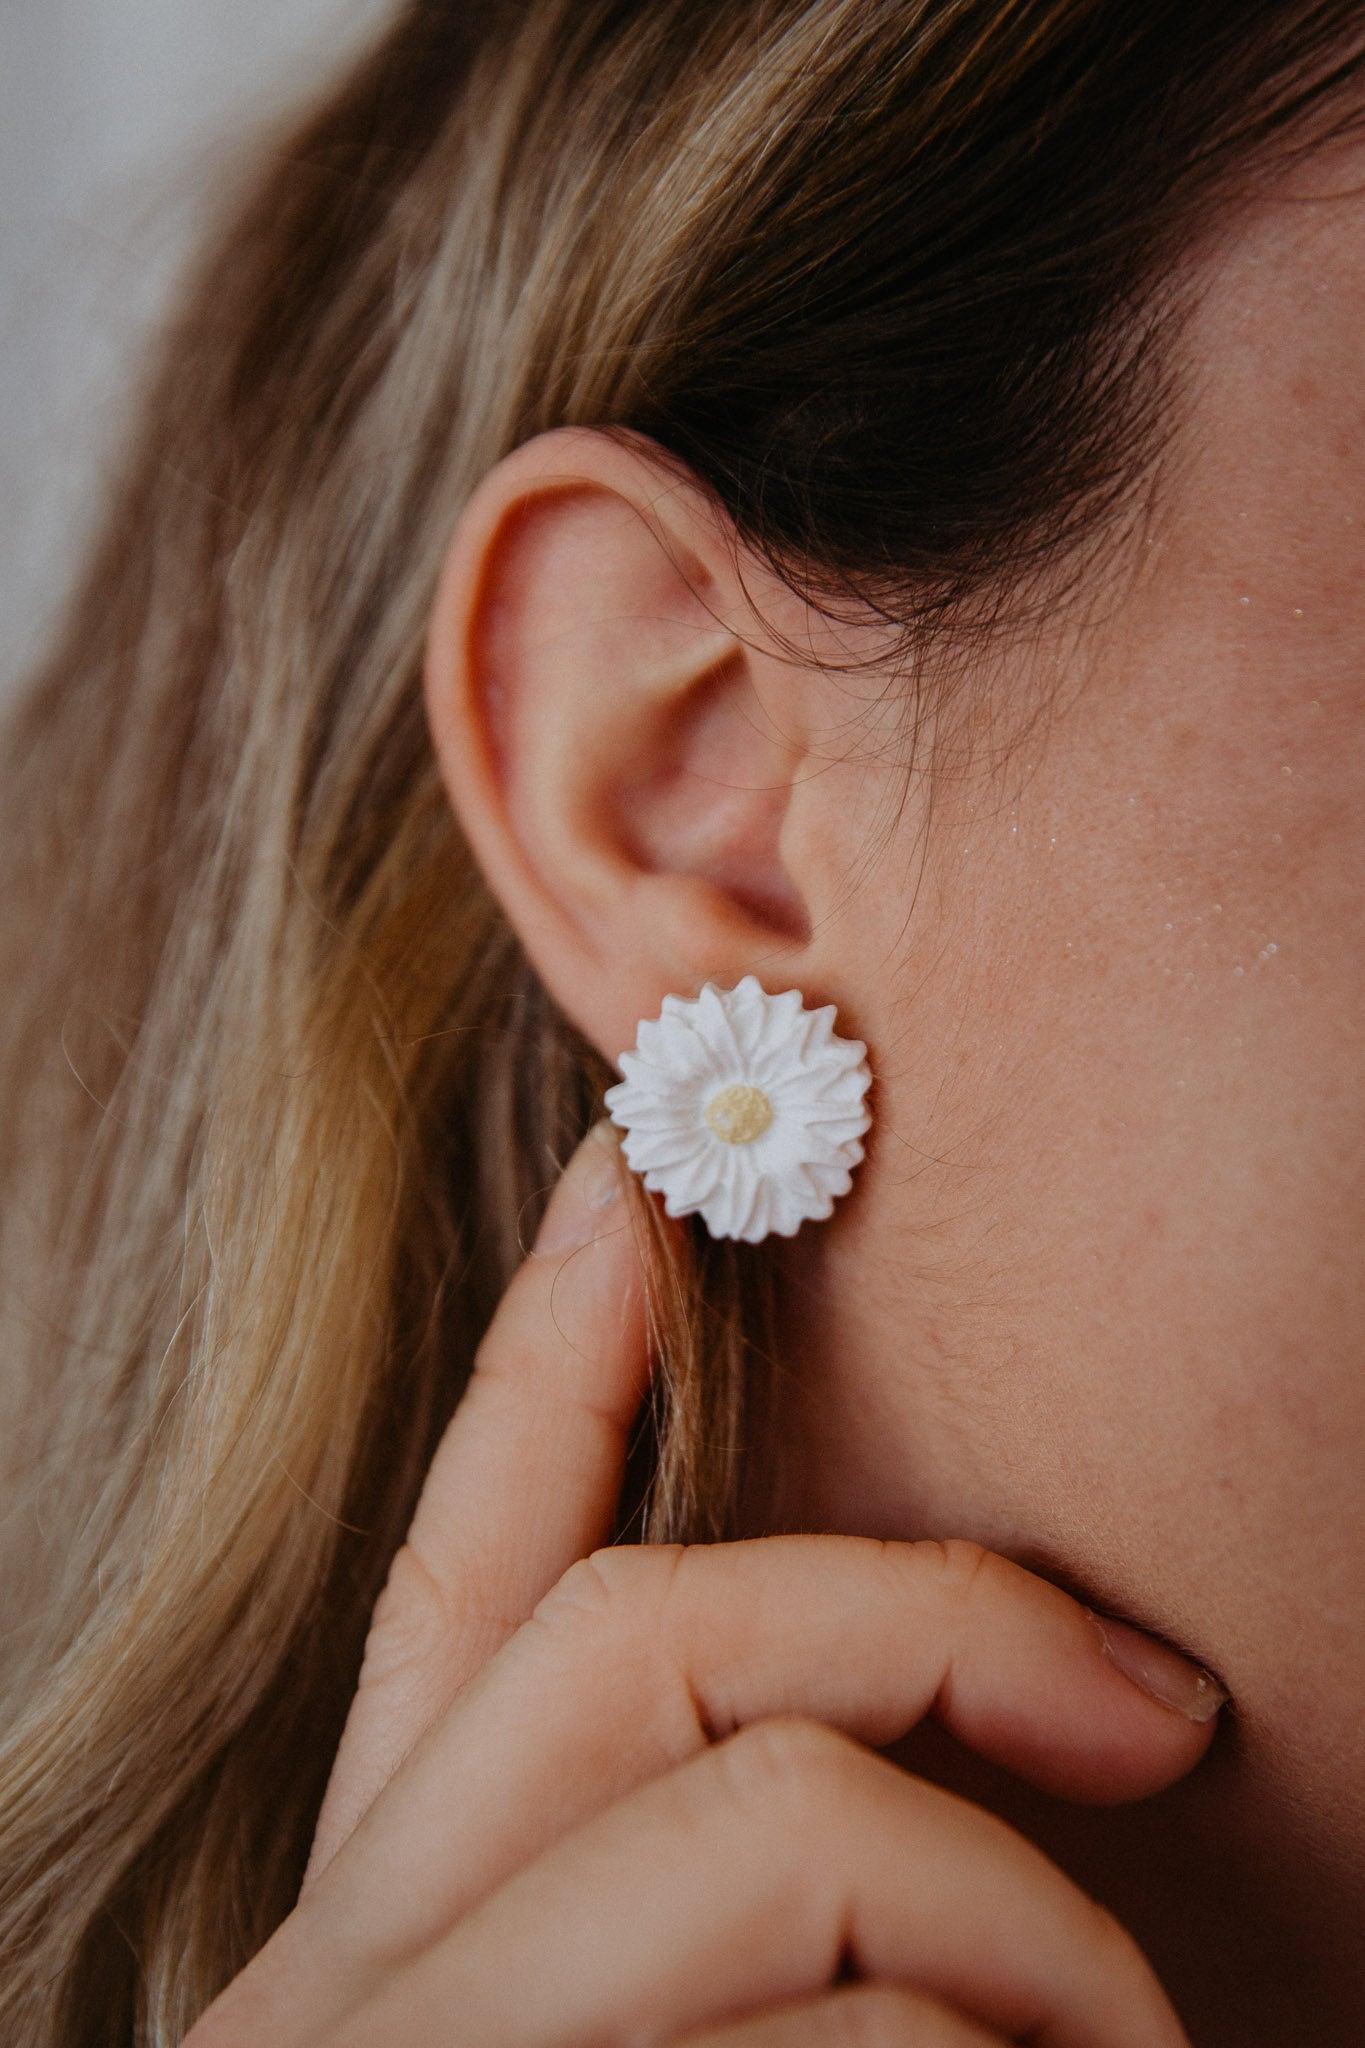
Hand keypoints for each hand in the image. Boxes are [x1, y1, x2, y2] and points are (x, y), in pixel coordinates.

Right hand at [187, 1121, 1221, 2046]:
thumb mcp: (608, 2042)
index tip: (639, 1181)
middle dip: (937, 1627)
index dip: (546, 1370)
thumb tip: (866, 1754)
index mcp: (364, 1950)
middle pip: (638, 1643)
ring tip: (1138, 2047)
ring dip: (1033, 1934)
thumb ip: (660, 1886)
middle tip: (1162, 1709)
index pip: (447, 1599)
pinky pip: (875, 2045)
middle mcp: (339, 1999)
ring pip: (785, 1826)